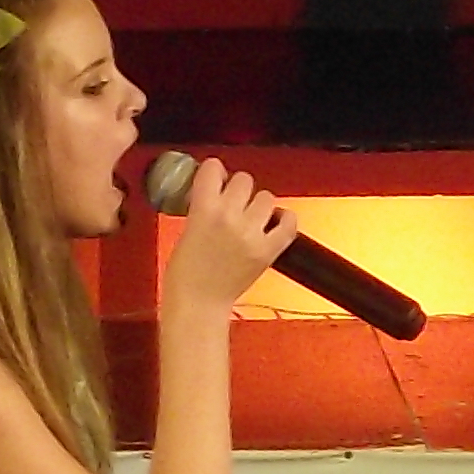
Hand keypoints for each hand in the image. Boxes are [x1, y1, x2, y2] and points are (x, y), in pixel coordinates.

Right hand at [160, 158, 294, 316]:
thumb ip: (202, 206)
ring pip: (266, 197)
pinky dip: (285, 220)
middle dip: (237, 189)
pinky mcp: (268, 251)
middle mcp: (230, 217)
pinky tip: (275, 221)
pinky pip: (289, 223)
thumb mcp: (185, 229)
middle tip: (232, 203)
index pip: (214, 168)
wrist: (198, 304)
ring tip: (250, 217)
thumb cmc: (185, 274)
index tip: (215, 179)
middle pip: (244, 180)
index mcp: (203, 209)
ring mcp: (252, 234)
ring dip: (259, 204)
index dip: (215, 173)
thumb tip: (214, 190)